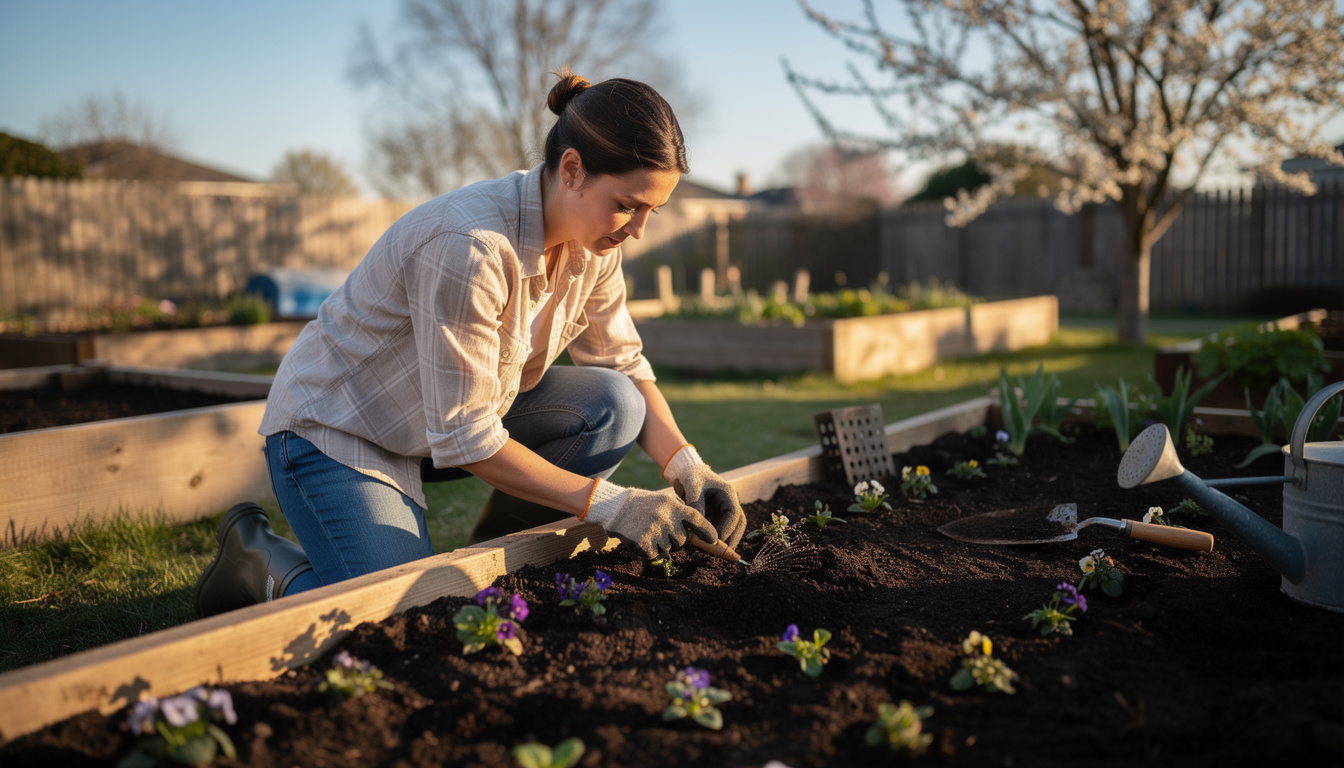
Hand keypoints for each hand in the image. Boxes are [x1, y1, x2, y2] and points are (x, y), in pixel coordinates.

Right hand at [584, 480, 716, 559]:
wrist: (615, 507)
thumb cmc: (643, 506)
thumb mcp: (664, 503)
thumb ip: (681, 516)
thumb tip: (705, 537)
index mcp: (672, 505)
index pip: (696, 518)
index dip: (706, 531)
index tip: (715, 540)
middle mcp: (665, 517)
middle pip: (682, 541)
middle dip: (674, 540)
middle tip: (659, 529)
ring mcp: (654, 529)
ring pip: (667, 549)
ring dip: (659, 545)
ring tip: (646, 531)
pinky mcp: (643, 542)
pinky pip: (653, 555)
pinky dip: (647, 551)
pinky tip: (639, 539)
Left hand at [663, 445, 746, 548]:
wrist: (686, 471)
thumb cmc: (690, 476)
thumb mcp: (692, 486)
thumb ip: (696, 504)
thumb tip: (697, 525)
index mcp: (727, 493)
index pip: (734, 513)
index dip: (728, 528)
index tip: (717, 539)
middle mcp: (729, 502)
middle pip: (738, 523)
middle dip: (733, 538)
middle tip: (722, 553)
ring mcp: (724, 509)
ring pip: (732, 528)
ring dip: (726, 540)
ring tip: (716, 552)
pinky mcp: (717, 515)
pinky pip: (720, 528)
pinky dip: (716, 537)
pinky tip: (708, 546)